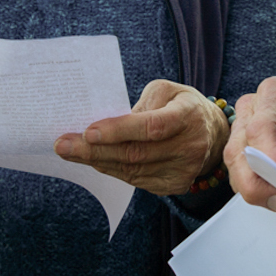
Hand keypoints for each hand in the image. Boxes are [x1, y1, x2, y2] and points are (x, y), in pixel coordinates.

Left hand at [55, 80, 226, 195]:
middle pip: (136, 153)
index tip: (88, 131)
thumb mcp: (167, 90)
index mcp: (187, 116)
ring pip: (132, 170)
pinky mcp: (175, 185)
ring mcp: (183, 170)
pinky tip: (94, 160)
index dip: (119, 130)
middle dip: (95, 150)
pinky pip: (136, 180)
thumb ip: (142, 104)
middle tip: (63, 145)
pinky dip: (112, 170)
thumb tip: (108, 124)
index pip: (152, 126)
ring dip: (97, 162)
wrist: (212, 134)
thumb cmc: (182, 106)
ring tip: (70, 151)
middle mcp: (189, 146)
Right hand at [224, 77, 275, 210]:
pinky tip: (274, 197)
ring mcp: (242, 128)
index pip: (259, 128)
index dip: (270, 158)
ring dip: (254, 188)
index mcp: (275, 92)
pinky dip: (255, 189)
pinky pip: (239, 173)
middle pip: (239, 150)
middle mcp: (252, 107)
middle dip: (257, 182)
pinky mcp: (243, 149)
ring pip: (234, 165)